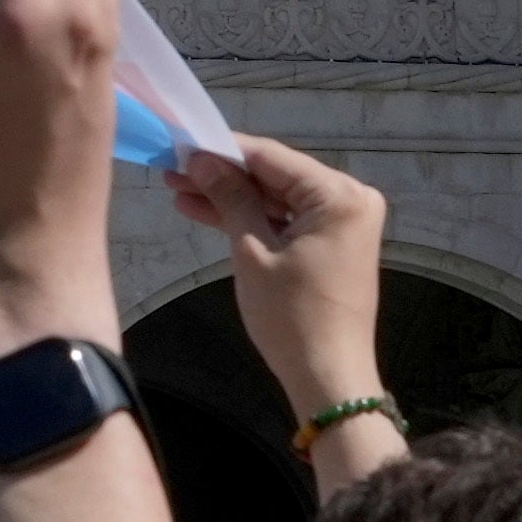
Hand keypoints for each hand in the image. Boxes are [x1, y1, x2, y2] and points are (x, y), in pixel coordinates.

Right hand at [168, 133, 392, 439]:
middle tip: (172, 168)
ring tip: (178, 189)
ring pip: (277, 199)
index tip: (180, 144)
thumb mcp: (253, 252)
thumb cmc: (291, 316)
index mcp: (339, 195)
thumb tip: (202, 159)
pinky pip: (287, 221)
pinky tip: (207, 212)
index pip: (271, 158)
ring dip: (232, 197)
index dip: (222, 150)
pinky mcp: (332, 245)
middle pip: (275, 176)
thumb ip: (231, 199)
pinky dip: (252, 220)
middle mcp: (349, 200)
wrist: (327, 378)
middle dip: (223, 175)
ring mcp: (343, 223)